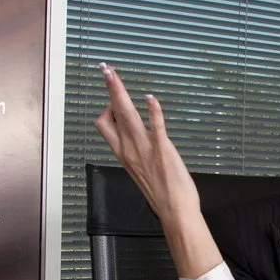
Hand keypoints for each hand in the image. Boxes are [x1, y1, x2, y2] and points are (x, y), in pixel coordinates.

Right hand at [93, 62, 199, 226]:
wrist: (175, 211)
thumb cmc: (162, 193)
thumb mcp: (141, 170)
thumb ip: (137, 152)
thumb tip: (138, 138)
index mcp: (123, 153)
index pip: (104, 124)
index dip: (107, 109)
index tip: (117, 103)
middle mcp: (129, 149)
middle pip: (109, 113)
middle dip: (108, 89)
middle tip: (105, 69)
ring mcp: (144, 148)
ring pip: (125, 114)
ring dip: (119, 91)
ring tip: (112, 72)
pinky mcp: (163, 150)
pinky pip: (155, 126)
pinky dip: (153, 111)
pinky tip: (151, 99)